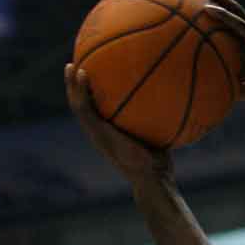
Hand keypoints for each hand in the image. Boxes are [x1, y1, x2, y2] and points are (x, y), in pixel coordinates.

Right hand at [65, 64, 172, 186]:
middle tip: (73, 65)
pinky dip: (82, 91)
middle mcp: (98, 134)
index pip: (94, 113)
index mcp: (108, 135)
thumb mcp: (156, 136)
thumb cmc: (159, 162)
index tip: (88, 76)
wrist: (153, 179)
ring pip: (76, 106)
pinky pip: (85, 109)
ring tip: (71, 66)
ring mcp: (96, 135)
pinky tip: (85, 74)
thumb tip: (172, 97)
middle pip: (80, 107)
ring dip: (72, 86)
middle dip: (74, 87)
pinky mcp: (97, 134)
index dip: (88, 96)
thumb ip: (155, 120)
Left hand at [193, 0, 244, 113]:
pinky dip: (223, 15)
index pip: (231, 20)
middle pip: (231, 8)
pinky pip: (238, 25)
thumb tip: (211, 94)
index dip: (216, 7)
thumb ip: (230, 87)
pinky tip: (207, 9)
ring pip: (233, 9)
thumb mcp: (244, 90)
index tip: (196, 0)